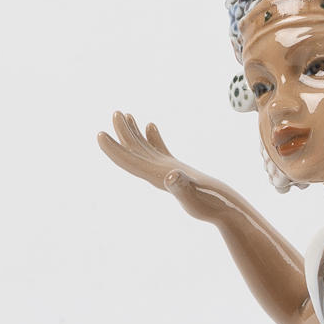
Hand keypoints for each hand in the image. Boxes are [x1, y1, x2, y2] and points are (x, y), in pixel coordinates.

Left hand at [97, 111, 230, 222]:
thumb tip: (172, 176)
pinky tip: (149, 126)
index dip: (113, 149)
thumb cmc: (208, 203)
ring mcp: (167, 170)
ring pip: (144, 148)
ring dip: (133, 133)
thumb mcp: (193, 193)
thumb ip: (181, 185)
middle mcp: (158, 172)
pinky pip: (160, 150)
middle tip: (115, 113)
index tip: (100, 135)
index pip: (129, 160)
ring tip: (126, 115)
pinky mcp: (177, 169)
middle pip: (134, 151)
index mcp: (156, 175)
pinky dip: (152, 138)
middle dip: (122, 133)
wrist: (223, 209)